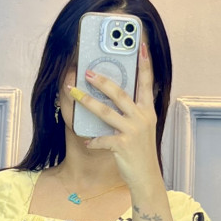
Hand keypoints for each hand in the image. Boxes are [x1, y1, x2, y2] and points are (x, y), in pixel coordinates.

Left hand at [67, 42, 162, 191]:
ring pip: (105, 112)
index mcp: (148, 111)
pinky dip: (93, 140)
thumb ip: (131, 113)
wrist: (146, 176)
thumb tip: (111, 98)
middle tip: (87, 71)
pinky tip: (88, 141)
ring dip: (87, 102)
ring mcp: (133, 131)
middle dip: (102, 80)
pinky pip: (101, 138)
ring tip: (73, 93)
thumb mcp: (141, 128)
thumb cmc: (140, 151)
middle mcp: (142, 117)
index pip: (147, 82)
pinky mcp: (122, 145)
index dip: (144, 63)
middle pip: (120, 93)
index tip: (140, 44)